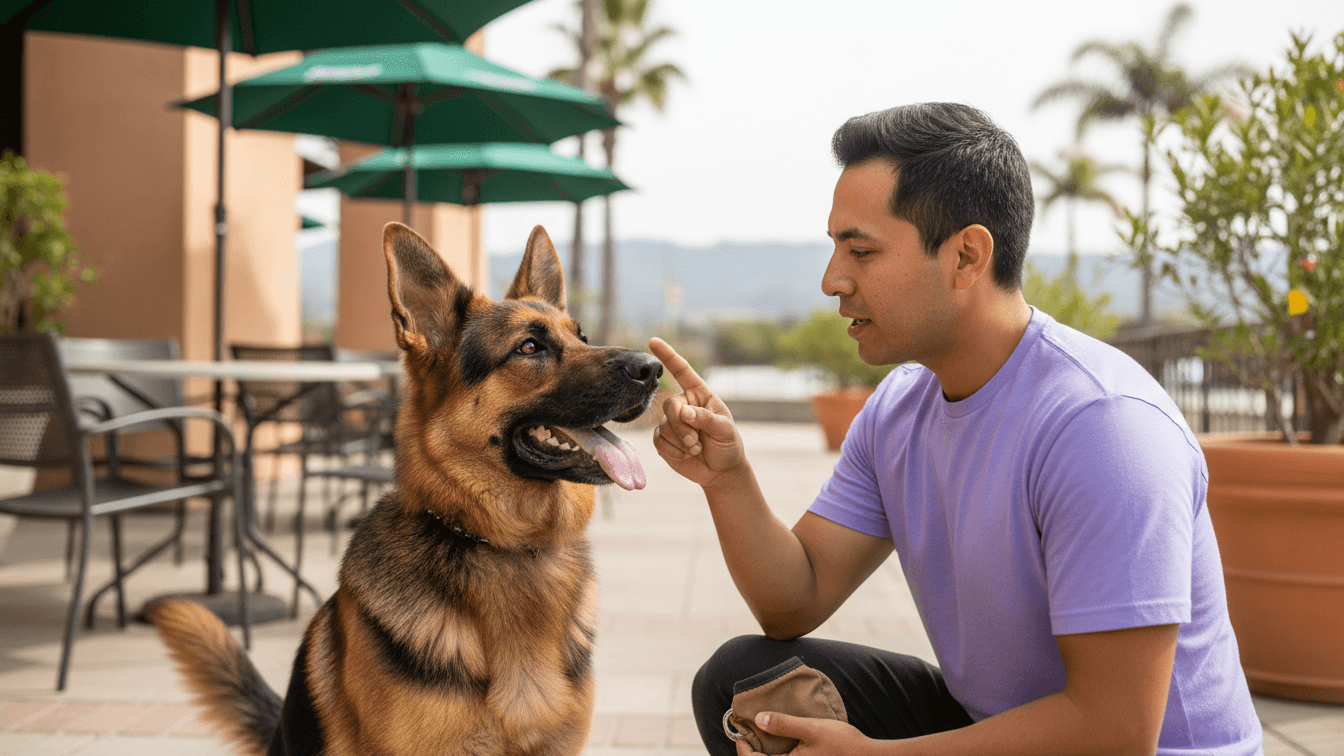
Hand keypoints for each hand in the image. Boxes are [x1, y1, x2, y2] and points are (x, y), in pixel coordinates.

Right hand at [648, 337, 744, 487]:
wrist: (721, 471)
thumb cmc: (727, 444)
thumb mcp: (724, 430)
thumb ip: (705, 419)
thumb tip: (684, 413)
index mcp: (699, 394)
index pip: (682, 371)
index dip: (668, 356)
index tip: (653, 341)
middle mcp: (683, 404)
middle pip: (669, 405)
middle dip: (681, 426)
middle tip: (694, 442)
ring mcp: (671, 422)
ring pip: (663, 426)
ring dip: (680, 442)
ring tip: (695, 449)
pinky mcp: (663, 439)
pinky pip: (659, 441)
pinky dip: (673, 451)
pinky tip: (687, 455)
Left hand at [737, 712, 876, 755]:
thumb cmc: (843, 744)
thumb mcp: (811, 728)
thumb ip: (784, 724)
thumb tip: (759, 719)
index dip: (742, 748)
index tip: (740, 733)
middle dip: (750, 752)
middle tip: (747, 735)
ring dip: (764, 755)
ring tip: (761, 737)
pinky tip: (780, 744)